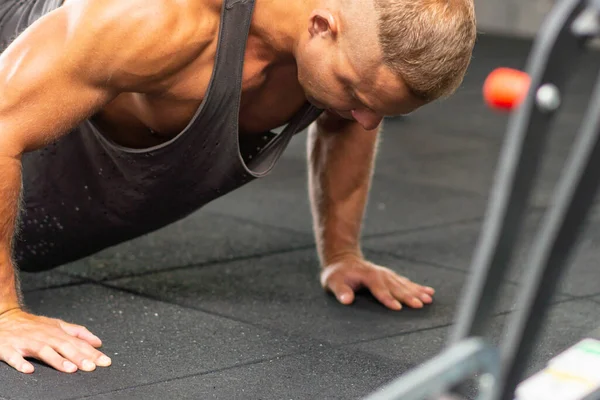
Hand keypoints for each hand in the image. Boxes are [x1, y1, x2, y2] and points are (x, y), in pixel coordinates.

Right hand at [0, 308, 110, 373]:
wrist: (4, 318)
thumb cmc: (33, 325)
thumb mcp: (57, 325)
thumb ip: (78, 333)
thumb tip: (98, 342)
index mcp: (57, 333)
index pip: (79, 343)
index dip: (93, 353)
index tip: (105, 361)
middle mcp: (45, 337)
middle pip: (65, 347)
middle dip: (80, 357)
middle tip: (92, 367)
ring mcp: (27, 342)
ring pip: (44, 351)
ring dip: (57, 360)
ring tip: (70, 369)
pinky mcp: (9, 348)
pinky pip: (15, 357)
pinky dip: (21, 363)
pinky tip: (29, 370)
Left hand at [320, 256, 434, 310]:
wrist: (343, 260)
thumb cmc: (337, 274)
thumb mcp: (332, 282)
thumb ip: (340, 291)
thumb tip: (346, 300)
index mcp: (367, 276)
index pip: (379, 289)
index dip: (387, 298)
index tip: (397, 307)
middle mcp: (380, 274)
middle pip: (395, 287)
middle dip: (408, 296)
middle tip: (420, 305)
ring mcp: (387, 275)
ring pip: (404, 284)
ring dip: (417, 291)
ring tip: (429, 299)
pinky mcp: (391, 277)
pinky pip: (406, 282)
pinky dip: (418, 287)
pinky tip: (429, 292)